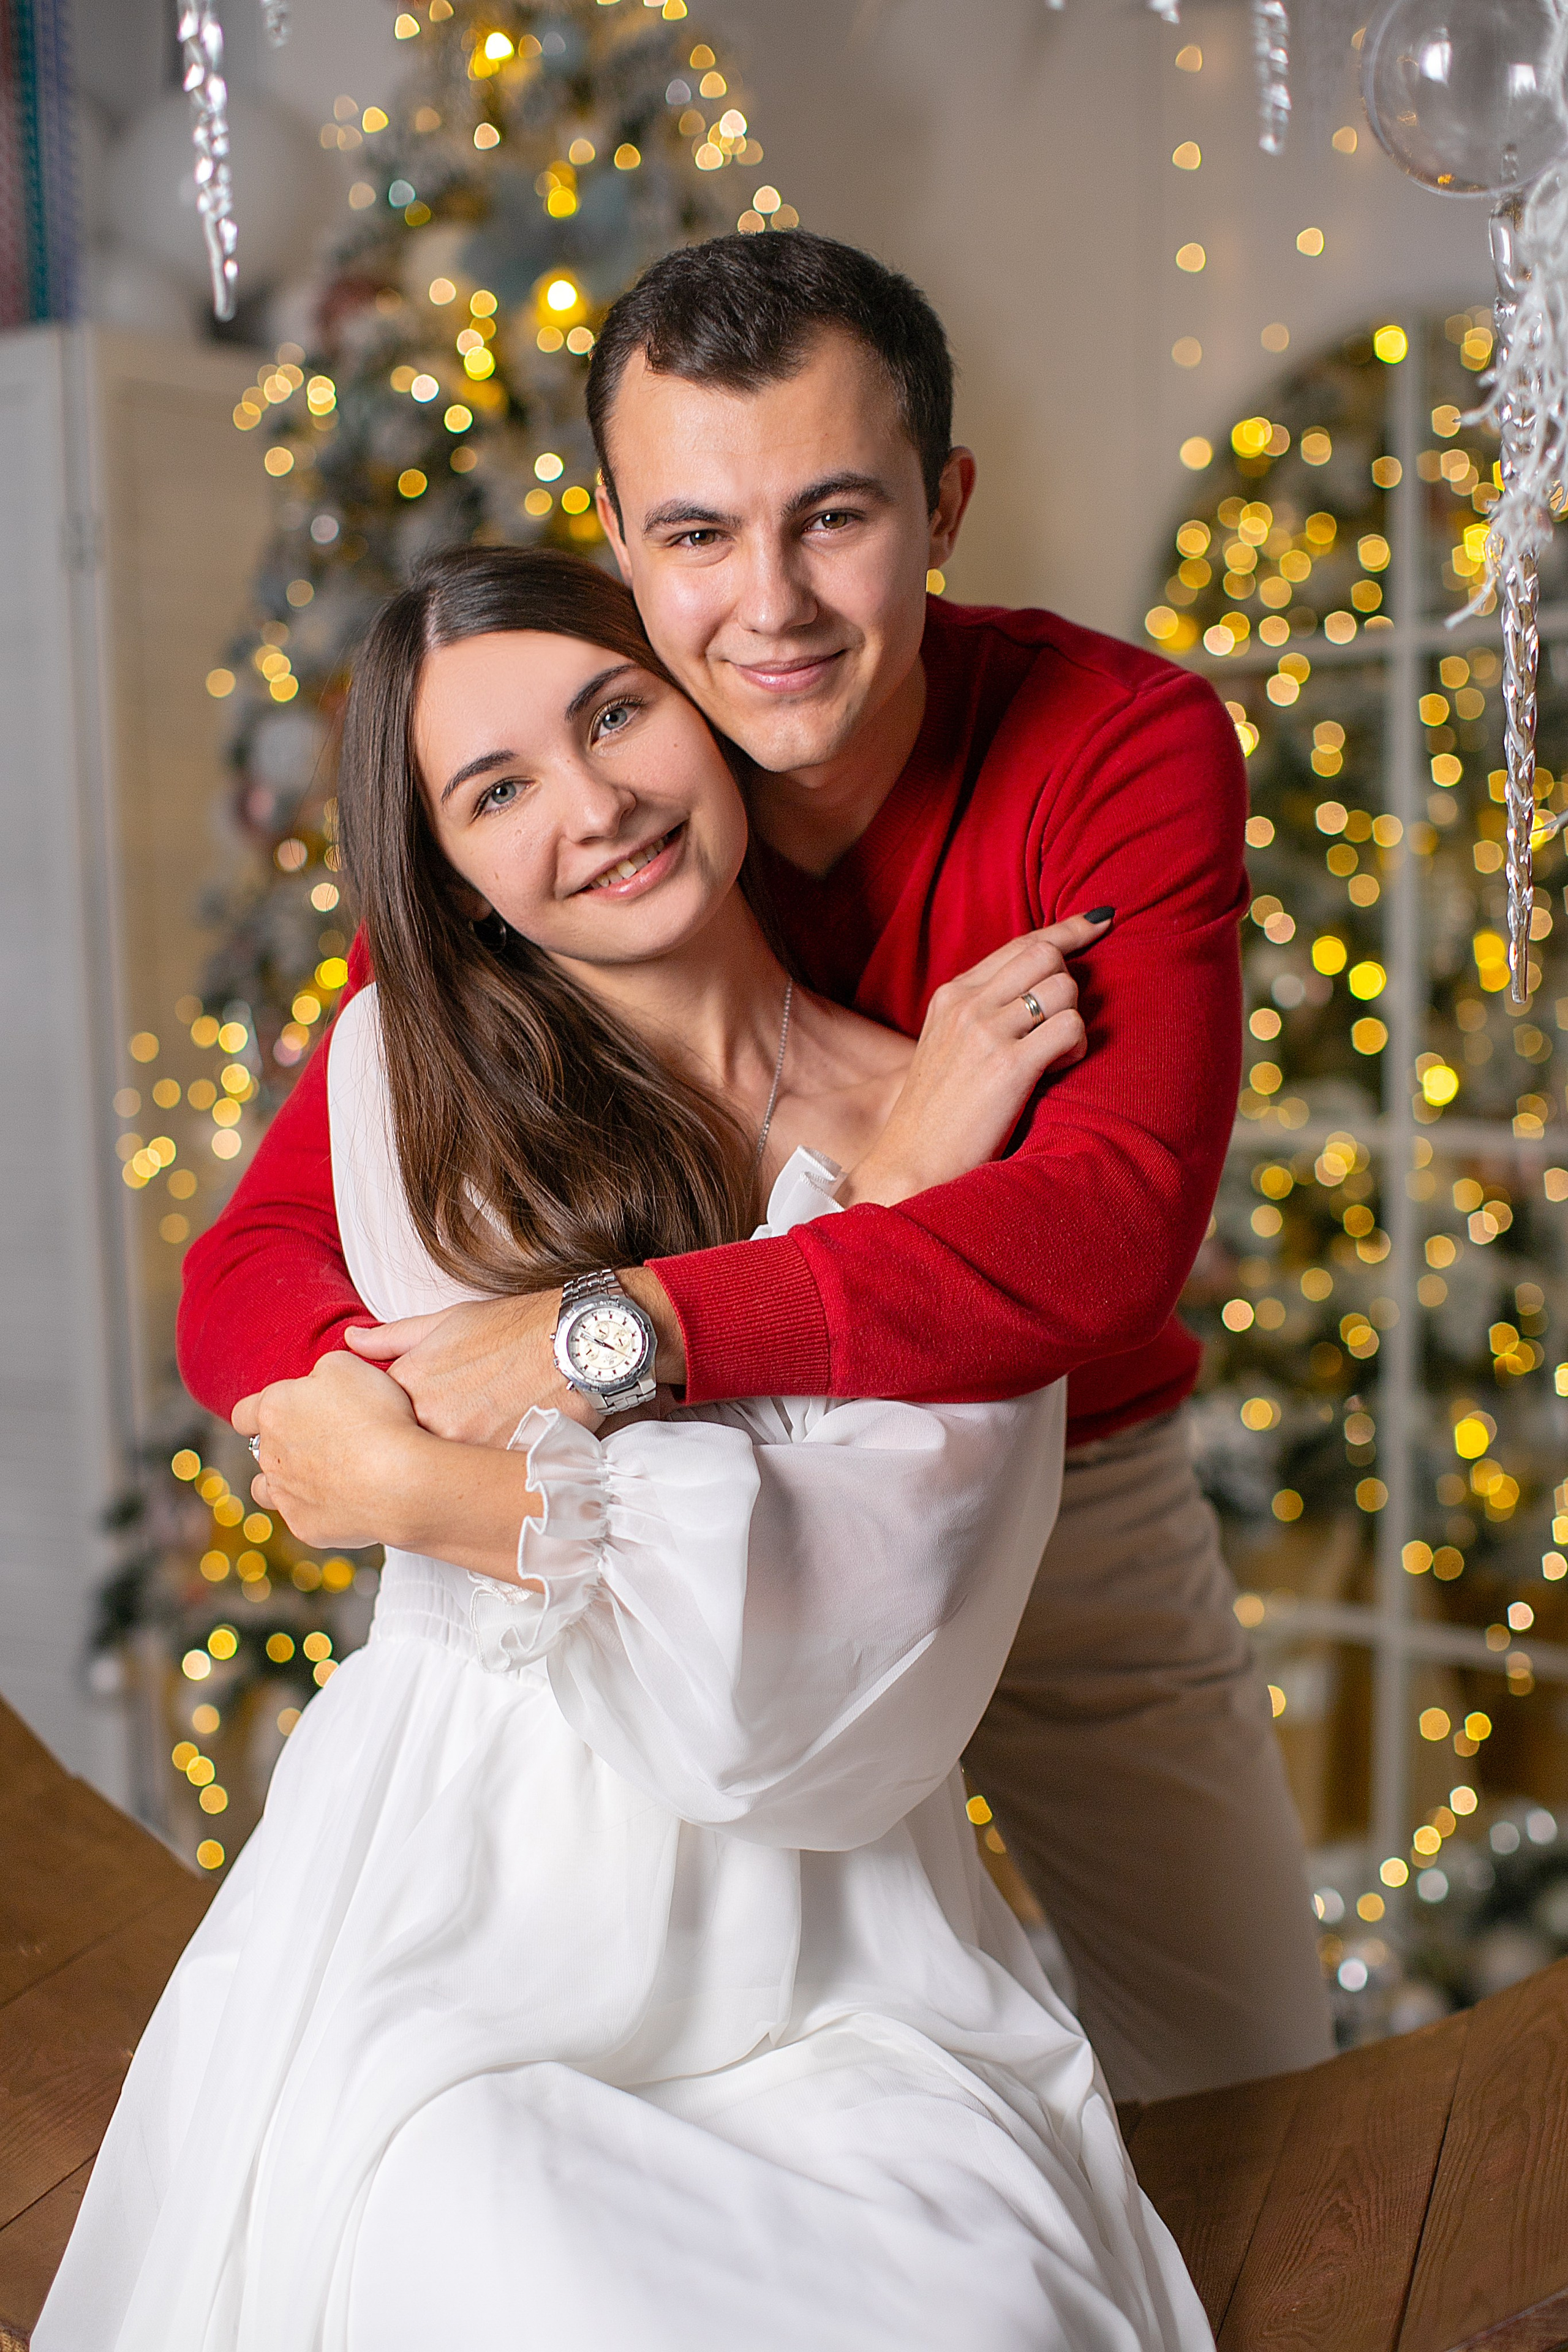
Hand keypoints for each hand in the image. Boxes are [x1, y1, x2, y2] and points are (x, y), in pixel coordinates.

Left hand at [234, 1351, 419, 1550]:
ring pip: (269, 1488)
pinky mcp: (304, 1526)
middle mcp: (269, 1454)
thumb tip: (316, 1381)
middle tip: (322, 1439)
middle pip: (261, 1449)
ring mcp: (284, 1494)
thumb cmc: (375, 1415)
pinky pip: (302, 1515)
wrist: (399, 1478)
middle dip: (284, 1443)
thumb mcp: (347, 1366)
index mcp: (273, 1411)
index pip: (245, 1412)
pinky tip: (347, 1499)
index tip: (289, 1409)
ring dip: (287, 1480)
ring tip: (322, 1474)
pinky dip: (319, 1508)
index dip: (264, 1409)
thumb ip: (321, 1369)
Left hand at [343, 1268, 684, 1446]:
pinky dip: (483, 1480)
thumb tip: (351, 1339)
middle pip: (407, 1454)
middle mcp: (430, 1420)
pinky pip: (479, 1487)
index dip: (394, 1425)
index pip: (377, 1421)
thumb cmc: (518, 1326)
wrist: (581, 1340)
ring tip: (480, 1451)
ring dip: (451, 1469)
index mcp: (410, 1384)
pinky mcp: (499, 1468)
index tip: (412, 1423)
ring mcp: (465, 1448)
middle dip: (418, 1452)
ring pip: (441, 1475)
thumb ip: (395, 1336)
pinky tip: (498, 1467)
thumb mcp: (450, 1320)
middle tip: (447, 1443)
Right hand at [838, 911, 1110, 1208]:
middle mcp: (968, 1004)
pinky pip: (1070, 1029)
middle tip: (1060, 1025)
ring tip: (1054, 1056)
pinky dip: (1077, 1047)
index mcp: (952, 994)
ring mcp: (986, 1033)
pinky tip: (1058, 1069)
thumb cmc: (937, 1114)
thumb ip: (981, 1011)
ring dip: (1074, 1021)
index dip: (1069, 929)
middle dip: (1069, 985)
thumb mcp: (946, 1045)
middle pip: (1047, 955)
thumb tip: (1032, 990)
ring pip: (1064, 988)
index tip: (1100, 920)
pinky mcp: (1008, 1067)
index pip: (1022, 943)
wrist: (909, 1163)